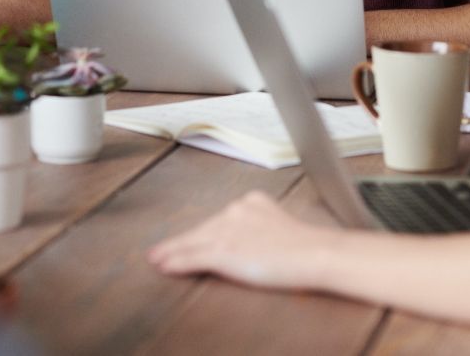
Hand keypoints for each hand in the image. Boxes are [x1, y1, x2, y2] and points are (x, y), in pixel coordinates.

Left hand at [148, 190, 336, 289]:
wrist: (313, 252)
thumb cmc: (303, 245)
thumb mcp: (277, 227)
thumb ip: (257, 228)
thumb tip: (245, 242)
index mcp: (251, 201)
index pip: (218, 219)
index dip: (198, 233)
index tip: (184, 239)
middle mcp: (237, 210)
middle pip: (202, 229)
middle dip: (179, 242)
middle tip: (158, 251)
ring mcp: (230, 231)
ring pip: (193, 242)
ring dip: (171, 252)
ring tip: (156, 260)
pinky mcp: (225, 251)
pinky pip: (193, 258)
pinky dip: (176, 263)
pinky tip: (164, 267)